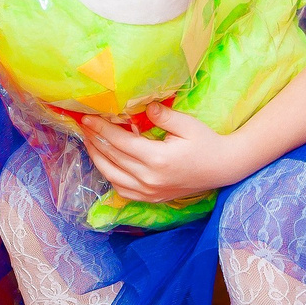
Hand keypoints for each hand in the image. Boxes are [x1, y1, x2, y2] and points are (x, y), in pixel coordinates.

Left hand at [78, 106, 246, 205]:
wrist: (222, 168)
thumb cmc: (206, 142)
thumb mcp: (187, 124)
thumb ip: (162, 116)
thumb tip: (142, 106)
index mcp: (157, 159)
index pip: (119, 143)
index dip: (100, 129)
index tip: (86, 117)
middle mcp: (149, 179)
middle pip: (112, 158)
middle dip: (94, 140)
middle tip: (82, 125)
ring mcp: (149, 192)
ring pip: (112, 177)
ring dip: (97, 158)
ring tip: (89, 141)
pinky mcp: (151, 198)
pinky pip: (122, 190)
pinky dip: (110, 176)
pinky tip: (106, 162)